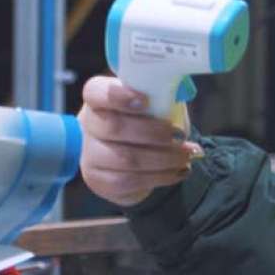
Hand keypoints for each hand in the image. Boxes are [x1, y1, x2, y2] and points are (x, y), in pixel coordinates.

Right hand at [78, 75, 201, 207]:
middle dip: (153, 133)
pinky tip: (178, 171)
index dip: (119, 97)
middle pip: (114, 127)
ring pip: (125, 159)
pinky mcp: (99, 181)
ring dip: (163, 159)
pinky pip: (129, 182)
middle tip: (179, 135)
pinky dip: (160, 177)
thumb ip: (160, 95)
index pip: (96, 93)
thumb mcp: (152, 101)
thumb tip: (179, 93)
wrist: (130, 153)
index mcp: (97, 98)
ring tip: (186, 156)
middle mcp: (88, 125)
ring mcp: (90, 155)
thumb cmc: (144, 119)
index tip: (145, 101)